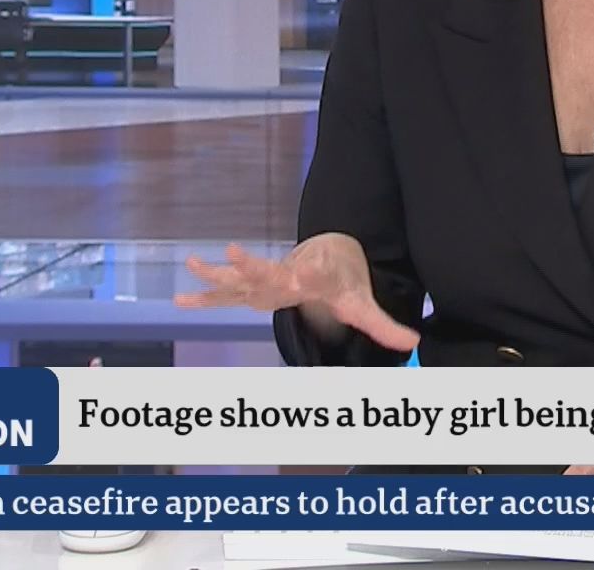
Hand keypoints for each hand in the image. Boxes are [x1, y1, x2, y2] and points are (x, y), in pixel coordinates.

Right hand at [174, 235, 420, 352]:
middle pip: (269, 270)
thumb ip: (383, 324)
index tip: (300, 273)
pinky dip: (206, 297)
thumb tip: (414, 342)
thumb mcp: (363, 301)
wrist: (329, 251)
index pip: (311, 276)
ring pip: (241, 277)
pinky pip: (228, 293)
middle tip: (233, 251)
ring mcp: (268, 279)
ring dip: (217, 274)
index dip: (307, 274)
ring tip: (192, 263)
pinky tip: (179, 300)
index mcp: (315, 277)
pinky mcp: (255, 287)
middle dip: (252, 264)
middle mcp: (287, 274)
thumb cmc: (344, 279)